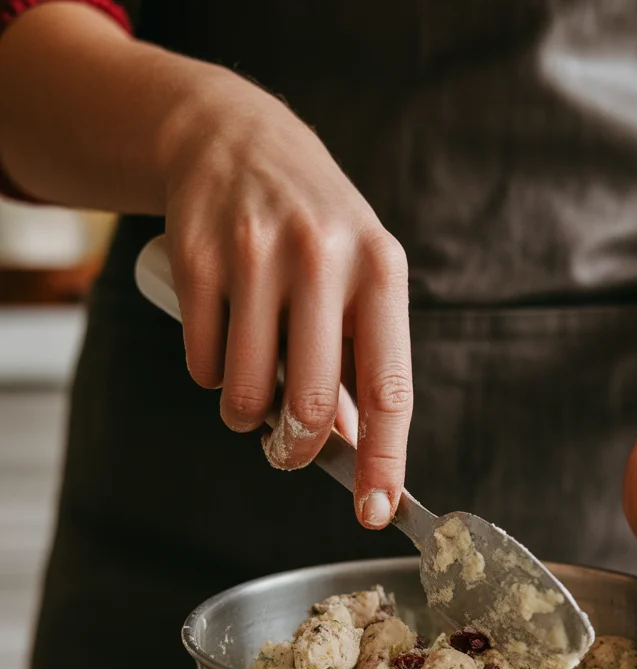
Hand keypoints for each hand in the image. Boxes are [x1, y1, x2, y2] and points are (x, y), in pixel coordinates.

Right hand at [162, 73, 411, 527]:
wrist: (235, 138)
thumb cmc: (314, 230)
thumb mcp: (358, 280)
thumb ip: (361, 361)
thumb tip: (357, 448)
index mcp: (380, 272)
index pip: (389, 390)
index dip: (384, 462)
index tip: (375, 512)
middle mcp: (323, 260)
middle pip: (312, 406)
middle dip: (296, 450)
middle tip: (287, 452)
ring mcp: (255, 255)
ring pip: (248, 394)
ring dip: (247, 418)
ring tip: (253, 392)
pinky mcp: (196, 257)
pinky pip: (203, 365)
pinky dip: (212, 378)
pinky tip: (223, 343)